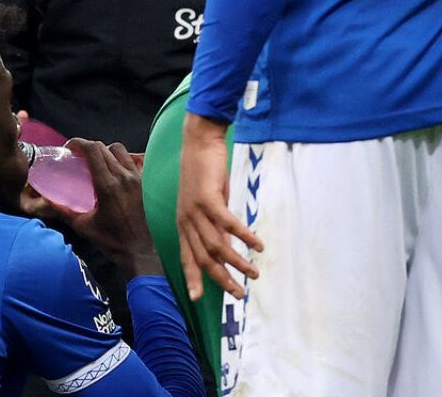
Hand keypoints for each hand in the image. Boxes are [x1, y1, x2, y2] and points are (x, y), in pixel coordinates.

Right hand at [42, 139, 163, 276]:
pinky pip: (138, 159)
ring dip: (108, 152)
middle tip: (80, 156)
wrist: (141, 251)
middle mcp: (124, 176)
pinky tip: (121, 167)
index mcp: (107, 184)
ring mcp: (139, 177)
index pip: (93, 150)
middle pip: (105, 148)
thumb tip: (45, 200)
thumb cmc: (112, 240)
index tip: (69, 147)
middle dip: (89, 148)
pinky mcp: (149, 182)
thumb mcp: (83, 226)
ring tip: (100, 162)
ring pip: (122, 151)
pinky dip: (128, 158)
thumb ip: (63, 211)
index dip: (79, 143)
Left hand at [177, 113, 260, 300]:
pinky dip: (244, 236)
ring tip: (254, 272)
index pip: (187, 258)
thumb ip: (214, 226)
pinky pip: (228, 224)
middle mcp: (186, 221)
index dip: (193, 279)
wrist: (199, 142)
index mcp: (183, 223)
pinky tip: (257, 245)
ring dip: (237, 262)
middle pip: (204, 258)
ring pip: (217, 246)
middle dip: (222, 279)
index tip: (198, 299)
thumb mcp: (209, 203)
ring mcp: (195, 210)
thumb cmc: (205, 172)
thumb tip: (226, 247)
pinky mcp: (208, 198)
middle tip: (239, 293)